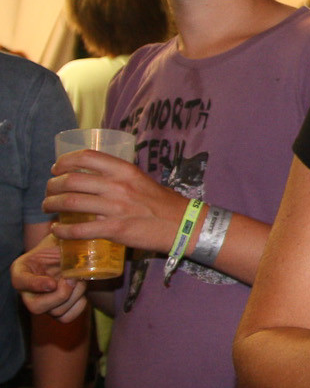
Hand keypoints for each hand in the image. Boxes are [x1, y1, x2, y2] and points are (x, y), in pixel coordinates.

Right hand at [11, 236, 87, 321]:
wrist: (74, 253)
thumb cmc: (62, 242)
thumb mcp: (57, 236)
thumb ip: (57, 234)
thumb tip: (59, 225)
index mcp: (22, 270)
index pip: (20, 282)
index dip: (35, 285)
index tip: (52, 282)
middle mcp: (29, 290)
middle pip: (36, 307)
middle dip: (59, 296)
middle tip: (72, 281)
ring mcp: (43, 301)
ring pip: (55, 313)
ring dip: (73, 297)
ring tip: (80, 281)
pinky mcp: (58, 309)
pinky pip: (66, 318)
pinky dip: (78, 307)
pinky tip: (82, 293)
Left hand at [44, 149, 190, 253]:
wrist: (184, 225)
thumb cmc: (164, 203)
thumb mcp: (142, 181)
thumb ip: (120, 178)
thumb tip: (96, 178)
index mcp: (125, 170)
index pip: (86, 157)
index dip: (64, 161)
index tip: (56, 168)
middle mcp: (118, 186)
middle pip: (71, 180)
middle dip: (52, 186)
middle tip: (49, 192)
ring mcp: (116, 208)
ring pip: (71, 203)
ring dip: (52, 205)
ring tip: (48, 208)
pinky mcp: (115, 229)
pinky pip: (80, 229)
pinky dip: (63, 230)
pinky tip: (57, 230)